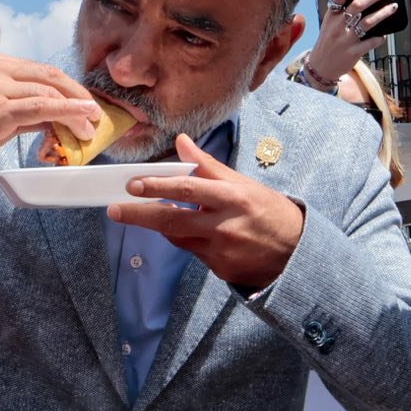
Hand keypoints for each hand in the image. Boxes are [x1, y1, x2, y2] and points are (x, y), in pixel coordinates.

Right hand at [0, 54, 100, 172]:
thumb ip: (28, 108)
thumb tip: (59, 117)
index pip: (43, 70)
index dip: (71, 86)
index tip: (87, 102)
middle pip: (51, 77)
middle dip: (79, 95)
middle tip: (96, 114)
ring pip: (49, 93)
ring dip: (76, 111)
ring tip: (90, 128)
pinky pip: (40, 108)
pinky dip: (66, 114)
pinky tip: (81, 121)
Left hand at [106, 133, 306, 287]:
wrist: (296, 254)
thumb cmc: (270, 212)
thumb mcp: (244, 184)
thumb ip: (209, 166)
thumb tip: (182, 142)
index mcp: (232, 197)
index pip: (189, 189)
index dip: (158, 186)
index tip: (133, 184)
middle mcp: (224, 225)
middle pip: (172, 220)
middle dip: (139, 214)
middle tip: (114, 209)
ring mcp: (220, 250)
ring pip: (177, 237)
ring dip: (158, 225)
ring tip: (140, 214)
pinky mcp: (219, 269)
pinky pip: (192, 252)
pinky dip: (184, 239)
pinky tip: (185, 231)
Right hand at [303, 0, 397, 87]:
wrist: (320, 68)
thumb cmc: (329, 42)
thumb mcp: (330, 25)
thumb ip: (342, 12)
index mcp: (331, 16)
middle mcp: (337, 26)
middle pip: (358, 5)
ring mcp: (345, 40)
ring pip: (368, 22)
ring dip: (383, 13)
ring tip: (394, 7)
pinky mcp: (353, 52)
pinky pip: (371, 42)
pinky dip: (380, 37)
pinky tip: (384, 34)